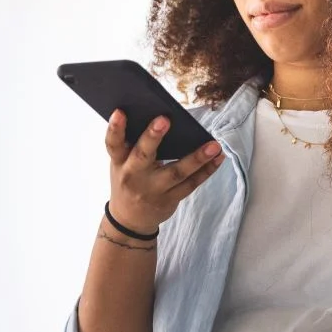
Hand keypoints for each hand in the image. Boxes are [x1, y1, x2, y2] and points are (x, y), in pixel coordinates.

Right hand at [105, 110, 223, 233]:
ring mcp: (153, 190)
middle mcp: (133, 176)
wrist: (130, 219)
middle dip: (152, 138)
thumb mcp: (122, 163)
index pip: (113, 144)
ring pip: (176, 173)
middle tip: (164, 119)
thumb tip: (162, 117)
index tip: (120, 112)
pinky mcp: (170, 199)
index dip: (115, 128)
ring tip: (213, 145)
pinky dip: (207, 170)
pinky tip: (218, 157)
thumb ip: (135, 144)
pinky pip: (191, 184)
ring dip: (197, 158)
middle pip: (143, 156)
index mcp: (120, 162)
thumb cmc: (129, 179)